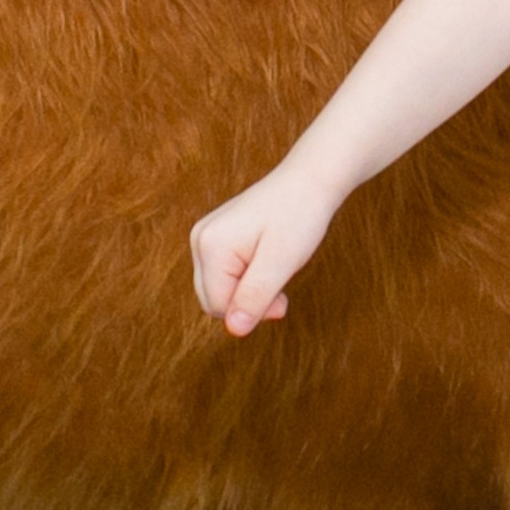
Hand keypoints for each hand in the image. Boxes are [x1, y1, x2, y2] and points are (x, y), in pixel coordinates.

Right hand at [191, 167, 342, 335]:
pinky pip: (224, 275)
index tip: (282, 299)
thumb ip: (254, 297)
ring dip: (249, 292)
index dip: (252, 312)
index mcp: (210, 246)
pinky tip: (267, 264)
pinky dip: (247, 279)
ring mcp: (206, 236)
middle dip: (248, 304)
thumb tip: (234, 330)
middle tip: (281, 291)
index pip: (219, 307)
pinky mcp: (217, 237)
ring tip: (276, 273)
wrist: (309, 180)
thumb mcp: (281, 263)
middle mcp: (200, 239)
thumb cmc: (299, 216)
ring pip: (219, 290)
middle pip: (214, 301)